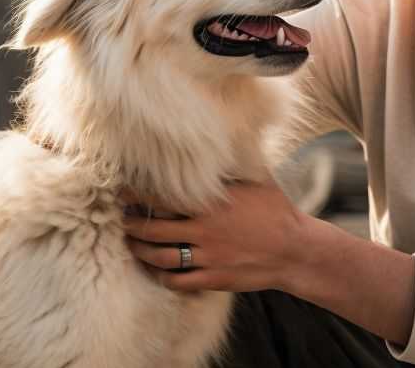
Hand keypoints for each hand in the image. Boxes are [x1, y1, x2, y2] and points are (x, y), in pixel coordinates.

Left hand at [121, 178, 309, 292]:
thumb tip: (222, 133)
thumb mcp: (256, 178)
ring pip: (159, 258)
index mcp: (210, 204)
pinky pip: (177, 281)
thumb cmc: (277, 210)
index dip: (136, 196)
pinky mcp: (213, 279)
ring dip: (140, 252)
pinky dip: (161, 276)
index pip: (161, 199)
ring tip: (131, 245)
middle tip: (119, 221)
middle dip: (130, 226)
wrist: (295, 249)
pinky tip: (156, 269)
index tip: (121, 192)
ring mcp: (208, 257)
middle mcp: (204, 231)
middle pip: (152, 231)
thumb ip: (233, 162)